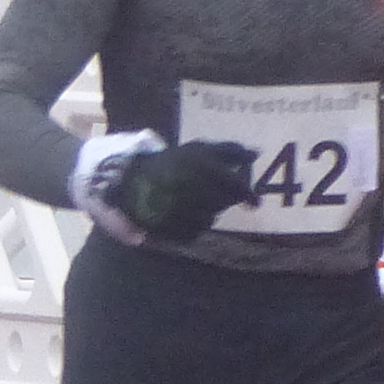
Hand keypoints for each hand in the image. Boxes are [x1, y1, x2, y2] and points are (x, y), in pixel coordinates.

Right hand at [106, 140, 257, 244]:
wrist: (126, 179)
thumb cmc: (171, 163)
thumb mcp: (198, 150)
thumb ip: (229, 150)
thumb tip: (256, 154)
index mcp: (193, 163)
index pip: (229, 183)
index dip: (245, 194)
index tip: (256, 204)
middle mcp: (184, 185)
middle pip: (220, 203)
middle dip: (224, 202)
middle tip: (221, 198)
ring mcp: (173, 207)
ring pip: (208, 219)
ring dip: (208, 213)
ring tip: (197, 202)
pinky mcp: (164, 226)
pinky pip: (192, 233)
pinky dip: (194, 227)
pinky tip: (187, 215)